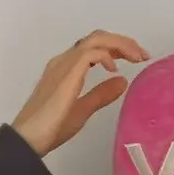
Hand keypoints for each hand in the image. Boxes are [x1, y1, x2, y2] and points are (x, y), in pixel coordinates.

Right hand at [12, 31, 149, 156]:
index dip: (118, 48)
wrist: (31, 136)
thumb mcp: (84, 109)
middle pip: (97, 38)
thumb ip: (101, 94)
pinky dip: (106, 56)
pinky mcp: (67, 72)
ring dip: (119, 44)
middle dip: (123, 42)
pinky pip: (89, 53)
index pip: (95, 47)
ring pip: (95, 40)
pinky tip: (115, 69)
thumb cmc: (52, 126)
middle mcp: (65, 60)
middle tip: (142, 54)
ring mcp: (64, 63)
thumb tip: (122, 82)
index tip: (137, 58)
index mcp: (68, 67)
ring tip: (136, 57)